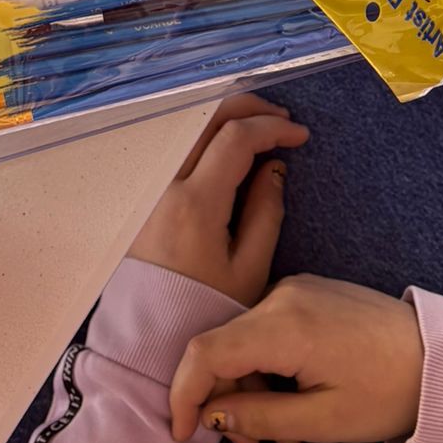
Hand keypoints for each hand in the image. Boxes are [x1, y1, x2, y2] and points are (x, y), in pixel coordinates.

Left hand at [129, 93, 307, 308]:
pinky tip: (225, 147)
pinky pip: (174, 148)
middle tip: (279, 118)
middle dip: (247, 107)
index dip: (272, 127)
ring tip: (257, 128)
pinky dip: (203, 136)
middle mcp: (165, 183)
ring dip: (223, 118)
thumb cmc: (203, 308)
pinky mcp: (143, 195)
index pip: (235, 138)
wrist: (148, 334)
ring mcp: (148, 186)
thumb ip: (265, 212)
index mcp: (195, 202)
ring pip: (186, 128)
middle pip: (204, 118)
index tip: (299, 135)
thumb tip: (273, 167)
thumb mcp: (249, 270)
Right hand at [168, 274, 423, 442]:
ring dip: (250, 388)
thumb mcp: (323, 420)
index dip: (184, 393)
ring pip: (244, 341)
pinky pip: (267, 330)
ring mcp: (295, 289)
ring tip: (285, 434)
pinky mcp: (309, 292)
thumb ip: (259, 417)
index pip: (206, 352)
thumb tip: (210, 415)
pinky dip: (268, 368)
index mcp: (283, 325)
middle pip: (223, 348)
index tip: (183, 434)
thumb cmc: (389, 394)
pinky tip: (294, 399)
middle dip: (226, 400)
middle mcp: (281, 295)